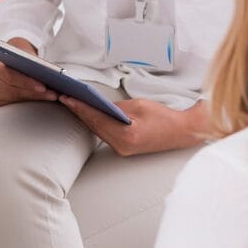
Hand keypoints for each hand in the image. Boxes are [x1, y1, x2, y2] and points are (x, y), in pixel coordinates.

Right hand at [0, 39, 57, 106]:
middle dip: (33, 92)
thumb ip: (30, 59)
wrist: (9, 56)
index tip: (43, 86)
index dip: (26, 82)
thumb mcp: (23, 50)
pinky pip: (12, 103)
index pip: (8, 75)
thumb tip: (46, 71)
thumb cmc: (17, 52)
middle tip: (52, 94)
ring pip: (14, 97)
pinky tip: (40, 99)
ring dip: (34, 97)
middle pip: (12, 88)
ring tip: (51, 96)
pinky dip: (28, 101)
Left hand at [57, 95, 209, 156]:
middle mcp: (122, 146)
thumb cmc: (165, 118)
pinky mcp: (124, 148)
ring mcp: (122, 149)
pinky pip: (105, 134)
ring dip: (85, 117)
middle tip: (64, 98)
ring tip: (72, 103)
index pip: (97, 119)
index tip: (68, 98)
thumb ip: (116, 107)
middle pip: (94, 126)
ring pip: (97, 131)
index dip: (81, 107)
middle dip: (79, 111)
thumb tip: (98, 104)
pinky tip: (87, 114)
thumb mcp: (139, 106)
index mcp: (127, 135)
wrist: (182, 133)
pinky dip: (95, 123)